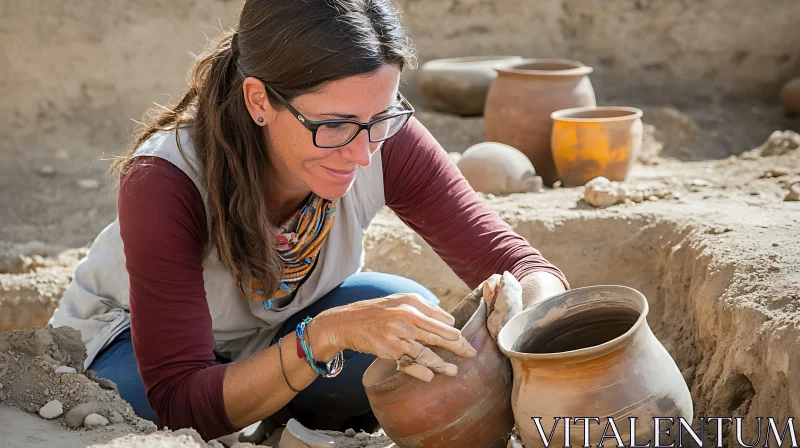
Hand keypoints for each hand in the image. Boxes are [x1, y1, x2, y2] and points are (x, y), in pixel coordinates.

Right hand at [317, 293, 477, 381]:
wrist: (346, 322)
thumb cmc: (376, 312)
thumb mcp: (398, 301)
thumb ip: (423, 307)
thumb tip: (448, 320)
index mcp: (411, 303)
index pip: (441, 319)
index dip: (453, 332)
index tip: (461, 340)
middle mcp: (406, 317)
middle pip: (439, 335)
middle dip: (458, 346)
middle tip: (471, 354)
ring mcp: (398, 335)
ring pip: (427, 353)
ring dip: (443, 364)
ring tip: (454, 371)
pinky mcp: (389, 351)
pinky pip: (410, 364)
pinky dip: (422, 371)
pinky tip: (430, 376)